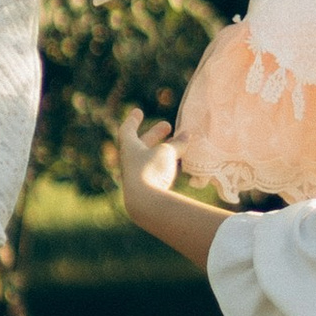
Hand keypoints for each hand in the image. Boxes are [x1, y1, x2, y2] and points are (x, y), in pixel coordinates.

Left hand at [113, 107, 180, 221]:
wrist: (144, 204)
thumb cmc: (151, 170)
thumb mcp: (166, 153)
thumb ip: (177, 144)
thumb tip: (187, 135)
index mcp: (129, 147)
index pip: (128, 130)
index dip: (133, 120)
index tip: (138, 112)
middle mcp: (131, 161)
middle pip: (142, 144)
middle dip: (155, 134)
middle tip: (168, 126)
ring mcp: (138, 176)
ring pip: (151, 158)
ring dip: (164, 150)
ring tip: (180, 145)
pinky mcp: (147, 189)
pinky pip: (157, 171)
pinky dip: (167, 164)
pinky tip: (179, 164)